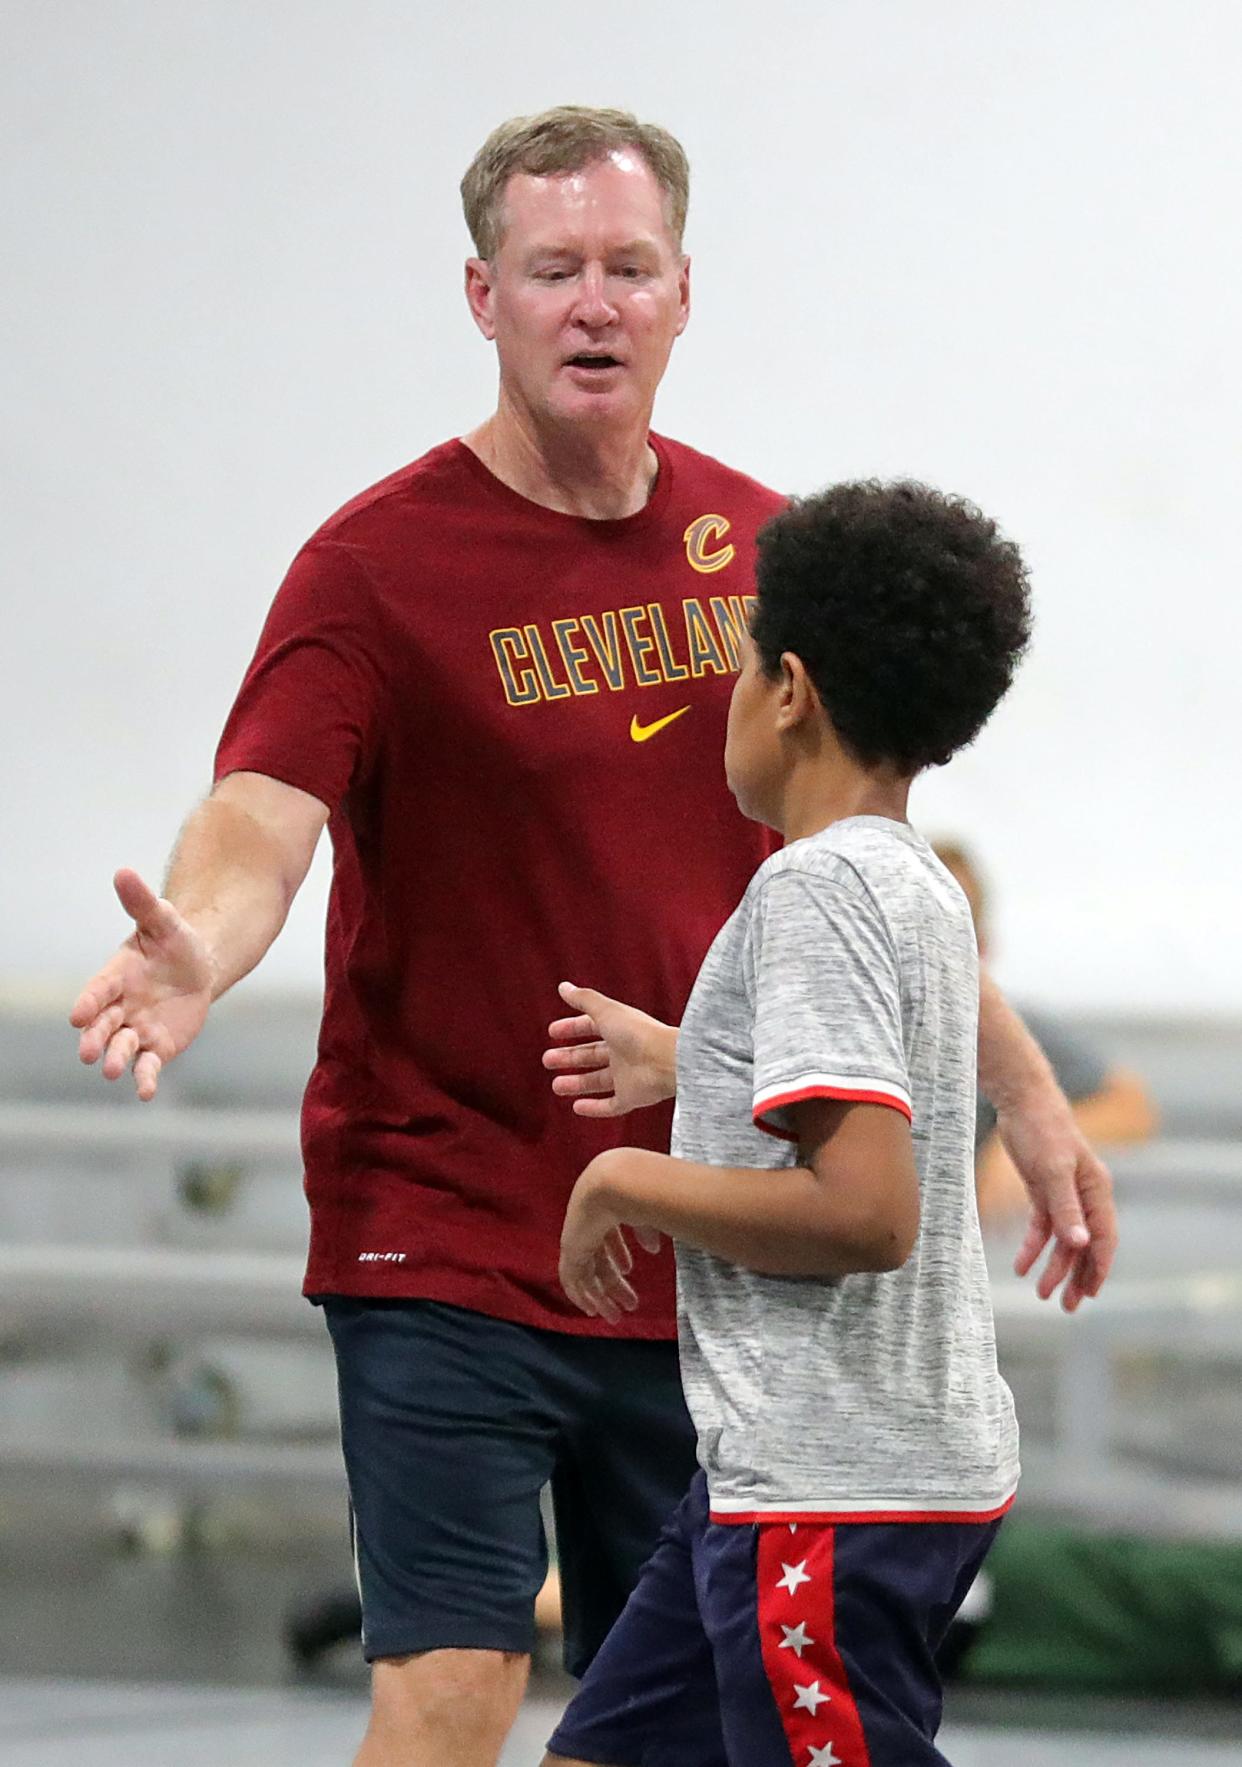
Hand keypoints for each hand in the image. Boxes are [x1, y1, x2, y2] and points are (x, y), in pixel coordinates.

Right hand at [69, 869, 213, 1100]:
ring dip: (116, 1060)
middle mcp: (120, 1007)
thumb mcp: (162, 920)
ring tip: (114, 1071)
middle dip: (95, 1038)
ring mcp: (136, 1029)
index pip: (98, 991)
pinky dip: (144, 1080)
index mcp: (115, 976)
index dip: (89, 1001)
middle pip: (102, 1025)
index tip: (78, 1015)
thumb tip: (123, 871)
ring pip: (121, 1048)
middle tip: (88, 1052)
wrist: (197, 967)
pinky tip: (145, 1093)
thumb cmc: (173, 942)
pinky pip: (147, 1066)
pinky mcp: (156, 1048)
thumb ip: (142, 902)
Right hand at [543, 982, 676, 1117]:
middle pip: (592, 1054)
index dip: (572, 1028)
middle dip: (569, 1057)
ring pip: (598, 1081)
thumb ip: (584, 999)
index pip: (592, 1027)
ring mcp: (628, 1075)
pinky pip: (611, 1105)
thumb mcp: (606, 1011)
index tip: (553, 1032)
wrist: (666, 1061)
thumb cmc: (639, 1033)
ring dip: (577, 1083)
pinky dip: (594, 1108)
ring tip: (556, 1086)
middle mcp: (624, 1052)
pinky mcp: (632, 1097)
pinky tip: (576, 1107)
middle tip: (548, 1059)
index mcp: (620, 1028)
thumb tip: (563, 986)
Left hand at [559, 1155, 661, 1321]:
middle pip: (599, 1259)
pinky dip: (581, 1296)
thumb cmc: (636, 1190)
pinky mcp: (571, 1250)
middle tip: (630, 1304)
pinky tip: (593, 1310)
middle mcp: (586, 1223)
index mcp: (603, 1209)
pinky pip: (571, 1280)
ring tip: (616, 1316)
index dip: (617, 1254)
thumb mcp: (647, 1212)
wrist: (617, 1183)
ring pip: (586, 1274)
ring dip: (601, 1296)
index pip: (607, 1236)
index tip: (628, 1269)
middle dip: (614, 1283)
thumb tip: (653, 1249)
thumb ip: (647, 1230)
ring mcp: (577, 1237)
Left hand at [998, 1097, 1117, 1310]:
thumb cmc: (1043, 1131)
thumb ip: (1066, 1208)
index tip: (1089, 1293)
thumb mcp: (1053, 1171)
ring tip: (1042, 1294)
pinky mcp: (1043, 1191)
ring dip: (1055, 1266)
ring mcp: (1064, 1195)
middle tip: (1067, 1306)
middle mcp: (1085, 1196)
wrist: (1022, 1102)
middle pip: (1085, 1244)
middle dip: (1077, 1276)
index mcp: (1097, 1191)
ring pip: (1064, 1240)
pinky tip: (1021, 1265)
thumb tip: (1081, 1244)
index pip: (1104, 1237)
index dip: (1098, 1266)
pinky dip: (1033, 1247)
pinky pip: (1042, 1227)